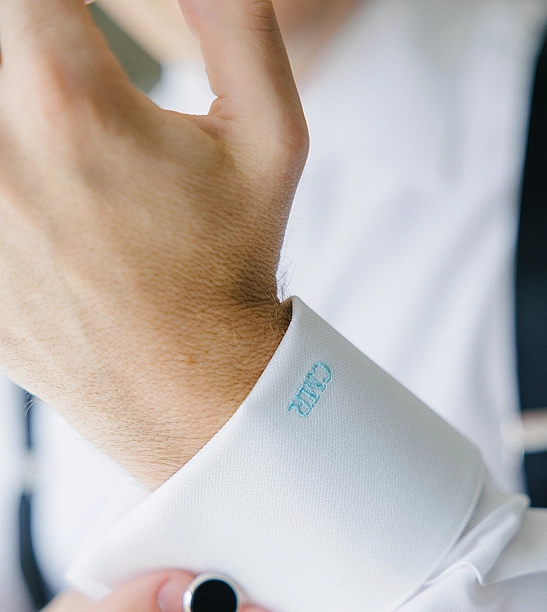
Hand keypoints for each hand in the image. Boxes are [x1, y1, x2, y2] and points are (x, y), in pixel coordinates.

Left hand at [0, 0, 307, 485]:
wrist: (187, 388)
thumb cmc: (231, 267)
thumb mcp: (270, 140)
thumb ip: (237, 20)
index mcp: (68, 102)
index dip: (54, 6)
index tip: (74, 26)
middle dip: (30, 50)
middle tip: (66, 86)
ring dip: (16, 115)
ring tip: (67, 154)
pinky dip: (9, 178)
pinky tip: (48, 209)